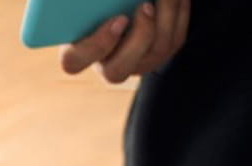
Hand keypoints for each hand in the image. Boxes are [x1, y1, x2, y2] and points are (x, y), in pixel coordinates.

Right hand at [60, 0, 189, 82]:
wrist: (122, 4)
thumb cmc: (96, 3)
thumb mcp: (90, 6)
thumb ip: (96, 6)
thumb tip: (116, 5)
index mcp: (76, 52)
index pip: (74, 62)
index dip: (97, 44)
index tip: (119, 18)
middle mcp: (105, 65)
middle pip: (117, 70)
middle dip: (138, 38)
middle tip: (145, 6)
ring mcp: (135, 65)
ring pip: (155, 52)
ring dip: (165, 16)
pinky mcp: (159, 55)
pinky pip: (174, 39)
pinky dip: (178, 13)